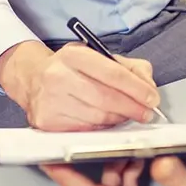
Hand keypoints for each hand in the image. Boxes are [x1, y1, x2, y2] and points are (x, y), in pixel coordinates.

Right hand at [3, 42, 160, 130]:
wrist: (33, 78)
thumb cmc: (71, 68)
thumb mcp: (98, 57)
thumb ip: (129, 67)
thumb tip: (148, 86)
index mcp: (73, 55)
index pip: (112, 73)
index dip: (136, 88)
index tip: (152, 98)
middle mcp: (58, 76)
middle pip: (105, 98)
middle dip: (132, 108)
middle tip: (146, 113)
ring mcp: (50, 100)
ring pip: (96, 117)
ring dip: (118, 120)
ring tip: (127, 117)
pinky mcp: (46, 121)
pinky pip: (84, 130)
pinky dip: (101, 129)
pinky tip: (107, 122)